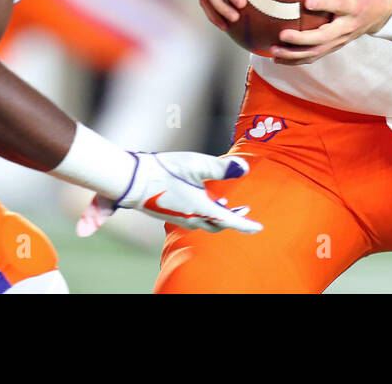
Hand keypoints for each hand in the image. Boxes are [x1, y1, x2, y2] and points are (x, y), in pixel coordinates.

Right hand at [76, 152, 260, 236]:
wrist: (133, 181)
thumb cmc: (165, 170)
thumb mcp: (197, 164)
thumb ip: (222, 167)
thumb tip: (244, 167)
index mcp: (201, 208)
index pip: (229, 221)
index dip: (246, 224)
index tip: (259, 227)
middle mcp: (191, 218)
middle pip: (218, 224)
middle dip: (233, 219)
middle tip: (245, 210)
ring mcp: (178, 218)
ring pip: (205, 222)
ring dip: (218, 215)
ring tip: (226, 204)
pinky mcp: (169, 214)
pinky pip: (192, 218)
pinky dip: (204, 213)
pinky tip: (201, 200)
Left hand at [272, 0, 391, 64]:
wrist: (382, 11)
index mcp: (353, 5)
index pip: (339, 6)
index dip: (325, 4)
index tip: (307, 2)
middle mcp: (347, 25)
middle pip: (325, 37)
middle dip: (303, 39)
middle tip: (282, 34)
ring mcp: (341, 39)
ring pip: (318, 52)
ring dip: (295, 54)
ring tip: (273, 51)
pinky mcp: (335, 46)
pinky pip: (315, 56)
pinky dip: (296, 60)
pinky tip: (276, 58)